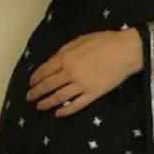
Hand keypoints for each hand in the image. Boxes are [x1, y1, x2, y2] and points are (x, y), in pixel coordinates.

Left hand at [26, 28, 143, 116]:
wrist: (125, 50)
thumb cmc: (104, 41)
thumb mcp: (79, 40)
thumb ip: (64, 51)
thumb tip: (52, 61)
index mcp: (65, 58)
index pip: (44, 71)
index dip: (35, 78)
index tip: (30, 83)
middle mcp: (70, 73)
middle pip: (48, 85)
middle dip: (36, 92)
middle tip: (29, 98)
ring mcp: (81, 85)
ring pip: (59, 97)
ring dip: (47, 103)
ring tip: (39, 107)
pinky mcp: (93, 94)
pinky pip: (76, 105)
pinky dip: (66, 110)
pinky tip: (58, 114)